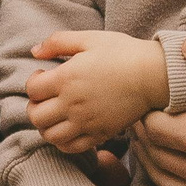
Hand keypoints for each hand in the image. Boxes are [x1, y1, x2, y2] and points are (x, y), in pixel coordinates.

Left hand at [28, 30, 167, 152]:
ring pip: (50, 136)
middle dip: (34, 106)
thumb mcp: (89, 38)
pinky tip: (68, 127)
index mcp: (67, 78)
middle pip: (36, 116)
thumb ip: (58, 42)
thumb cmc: (123, 53)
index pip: (32, 90)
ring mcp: (86, 122)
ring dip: (45, 126)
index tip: (44, 75)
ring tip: (54, 114)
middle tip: (44, 98)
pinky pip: (71, 148)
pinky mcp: (100, 134)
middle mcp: (73, 103)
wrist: (154, 74)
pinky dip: (63, 141)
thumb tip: (34, 51)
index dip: (33, 82)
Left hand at [135, 32, 185, 185]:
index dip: (142, 112)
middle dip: (143, 136)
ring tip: (154, 143)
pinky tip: (182, 170)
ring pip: (167, 184)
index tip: (145, 98)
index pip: (151, 128)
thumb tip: (185, 47)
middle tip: (143, 118)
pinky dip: (175, 184)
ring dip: (154, 162)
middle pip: (153, 157)